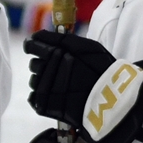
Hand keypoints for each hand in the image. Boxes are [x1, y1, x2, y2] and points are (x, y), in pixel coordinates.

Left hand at [25, 29, 142, 142]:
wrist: (111, 99)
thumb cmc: (101, 69)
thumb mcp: (87, 46)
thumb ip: (60, 39)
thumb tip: (36, 36)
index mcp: (55, 53)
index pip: (31, 46)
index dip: (32, 46)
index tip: (37, 48)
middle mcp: (46, 70)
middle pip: (34, 64)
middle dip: (43, 64)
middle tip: (60, 70)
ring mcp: (44, 89)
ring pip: (34, 81)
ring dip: (43, 81)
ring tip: (62, 85)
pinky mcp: (45, 106)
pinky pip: (34, 99)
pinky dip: (42, 96)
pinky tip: (57, 95)